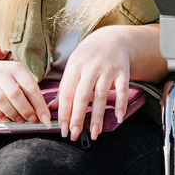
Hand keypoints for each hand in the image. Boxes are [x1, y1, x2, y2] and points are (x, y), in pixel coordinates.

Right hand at [0, 59, 52, 123]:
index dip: (40, 105)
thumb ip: (30, 92)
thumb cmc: (5, 77)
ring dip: (14, 115)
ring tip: (20, 120)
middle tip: (33, 120)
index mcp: (17, 69)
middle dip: (27, 111)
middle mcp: (2, 74)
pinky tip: (7, 119)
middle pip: (16, 95)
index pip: (31, 88)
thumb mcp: (19, 77)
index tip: (46, 118)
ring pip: (2, 102)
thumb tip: (42, 112)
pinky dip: (0, 117)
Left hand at [51, 27, 132, 141]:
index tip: (62, 129)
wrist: (113, 39)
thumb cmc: (89, 56)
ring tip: (94, 134)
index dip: (64, 112)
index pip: (67, 93)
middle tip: (74, 135)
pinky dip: (121, 104)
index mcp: (75, 67)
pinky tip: (118, 118)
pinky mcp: (122, 73)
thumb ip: (64, 87)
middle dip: (78, 118)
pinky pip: (122, 91)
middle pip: (82, 97)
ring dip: (98, 117)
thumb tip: (51, 108)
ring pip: (101, 96)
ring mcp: (108, 70)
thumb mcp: (74, 66)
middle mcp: (91, 68)